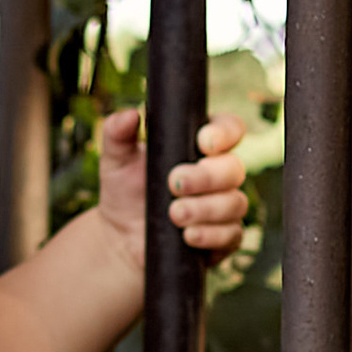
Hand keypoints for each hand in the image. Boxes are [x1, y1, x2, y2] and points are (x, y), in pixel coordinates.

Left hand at [93, 107, 250, 266]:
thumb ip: (117, 133)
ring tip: (174, 214)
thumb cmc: (124, 190)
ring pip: (235, 203)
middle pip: (233, 168)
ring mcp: (225, 206)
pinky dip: (211, 235)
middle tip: (174, 183)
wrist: (121, 236)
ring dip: (205, 208)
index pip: (230, 129)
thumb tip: (129, 114)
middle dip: (205, 177)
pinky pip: (231, 235)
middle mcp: (219, 174)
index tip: (203, 142)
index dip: (224, 133)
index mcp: (200, 146)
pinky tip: (188, 235)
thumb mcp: (116, 160)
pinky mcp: (224, 237)